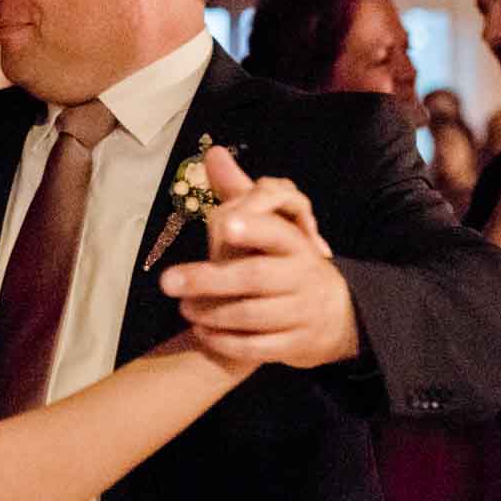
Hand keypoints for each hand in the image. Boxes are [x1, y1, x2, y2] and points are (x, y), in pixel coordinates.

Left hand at [157, 146, 358, 368]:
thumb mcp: (272, 227)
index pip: (276, 233)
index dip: (253, 228)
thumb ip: (241, 192)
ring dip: (213, 313)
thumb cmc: (288, 264)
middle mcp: (302, 277)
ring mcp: (301, 313)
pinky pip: (257, 348)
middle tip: (167, 281)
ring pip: (253, 316)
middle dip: (209, 279)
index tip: (224, 223)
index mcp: (295, 245)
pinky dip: (226, 342)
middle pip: (254, 277)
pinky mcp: (295, 345)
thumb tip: (212, 152)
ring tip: (183, 308)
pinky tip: (202, 332)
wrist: (333, 316)